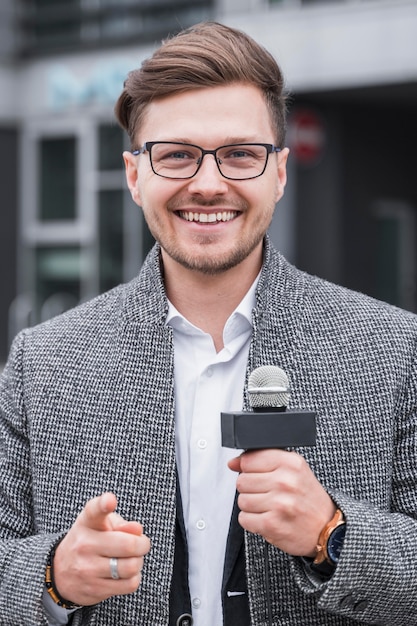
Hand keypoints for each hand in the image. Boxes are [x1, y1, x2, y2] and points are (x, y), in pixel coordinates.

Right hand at [53, 492, 150, 606]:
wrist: (60, 572)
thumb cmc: (89, 540)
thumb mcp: (100, 524)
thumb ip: (121, 523)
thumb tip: (137, 530)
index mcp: (87, 522)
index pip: (94, 510)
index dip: (104, 504)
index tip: (110, 501)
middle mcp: (85, 544)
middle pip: (128, 545)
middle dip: (143, 544)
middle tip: (141, 544)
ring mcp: (88, 569)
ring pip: (131, 567)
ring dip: (138, 562)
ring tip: (131, 559)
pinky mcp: (94, 590)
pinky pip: (129, 585)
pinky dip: (133, 578)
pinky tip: (125, 573)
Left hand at [228, 449, 335, 556]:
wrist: (327, 528)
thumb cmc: (307, 498)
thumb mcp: (293, 470)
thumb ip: (263, 460)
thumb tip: (233, 463)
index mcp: (290, 463)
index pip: (249, 459)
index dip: (249, 469)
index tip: (258, 476)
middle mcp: (285, 481)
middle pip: (242, 481)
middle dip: (251, 489)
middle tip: (267, 494)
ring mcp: (278, 503)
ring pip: (242, 500)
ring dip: (252, 506)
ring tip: (269, 507)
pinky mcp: (271, 524)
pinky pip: (244, 519)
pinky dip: (253, 521)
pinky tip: (268, 518)